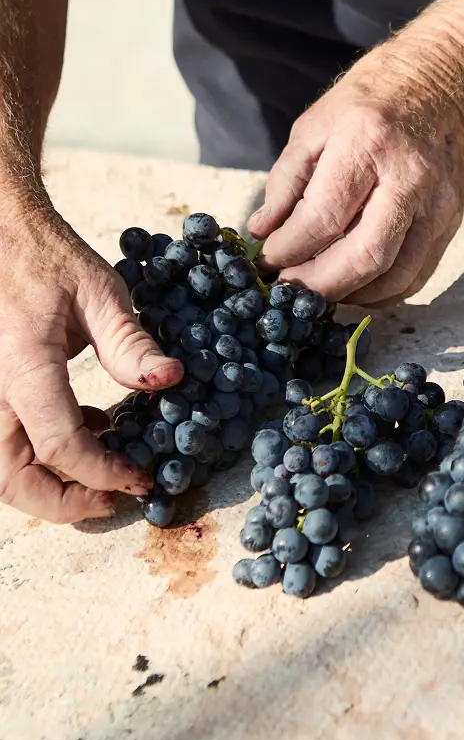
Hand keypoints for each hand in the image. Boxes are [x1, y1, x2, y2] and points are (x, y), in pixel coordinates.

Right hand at [0, 206, 182, 521]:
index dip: (104, 473)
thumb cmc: (49, 258)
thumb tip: (171, 379)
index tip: (142, 477)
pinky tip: (90, 428)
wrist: (4, 236)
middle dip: (66, 503)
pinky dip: (41, 457)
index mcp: (22, 366)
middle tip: (116, 497)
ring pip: (3, 470)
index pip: (59, 446)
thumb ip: (130, 342)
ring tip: (106, 471)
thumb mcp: (100, 292)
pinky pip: (6, 444)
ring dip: (51, 485)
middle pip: (13, 480)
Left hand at [249, 59, 463, 305]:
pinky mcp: (453, 220)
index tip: (268, 259)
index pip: (325, 217)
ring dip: (352, 294)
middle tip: (290, 289)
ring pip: (397, 275)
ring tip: (320, 291)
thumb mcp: (314, 126)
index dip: (289, 249)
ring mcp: (438, 202)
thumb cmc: (369, 102)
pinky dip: (383, 292)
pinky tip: (355, 285)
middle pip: (366, 255)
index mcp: (368, 142)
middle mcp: (410, 176)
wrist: (440, 86)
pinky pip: (418, 274)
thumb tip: (263, 232)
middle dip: (320, 284)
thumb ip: (285, 183)